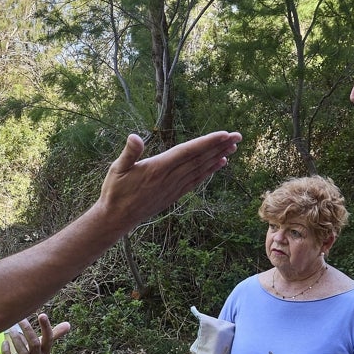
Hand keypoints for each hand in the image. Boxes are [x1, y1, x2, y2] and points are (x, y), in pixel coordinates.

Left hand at [0, 313, 67, 353]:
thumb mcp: (42, 346)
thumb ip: (54, 334)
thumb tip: (68, 324)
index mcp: (45, 351)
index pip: (49, 339)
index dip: (46, 327)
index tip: (42, 314)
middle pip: (34, 344)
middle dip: (28, 331)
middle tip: (21, 319)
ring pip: (23, 353)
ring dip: (16, 340)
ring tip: (10, 330)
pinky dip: (7, 353)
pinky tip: (4, 343)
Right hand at [98, 132, 240, 228]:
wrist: (117, 219)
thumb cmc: (115, 192)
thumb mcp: (117, 169)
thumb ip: (129, 152)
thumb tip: (134, 137)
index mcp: (158, 168)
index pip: (187, 152)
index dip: (207, 143)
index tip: (224, 134)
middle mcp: (170, 178)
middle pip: (199, 159)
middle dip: (219, 146)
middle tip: (238, 136)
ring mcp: (174, 188)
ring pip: (200, 169)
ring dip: (218, 156)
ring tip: (233, 146)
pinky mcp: (174, 195)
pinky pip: (196, 180)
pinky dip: (209, 171)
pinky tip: (219, 163)